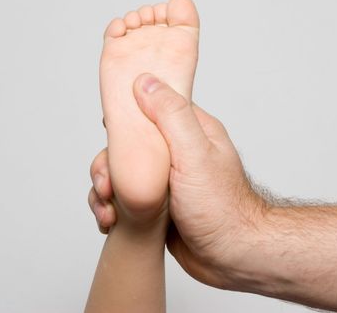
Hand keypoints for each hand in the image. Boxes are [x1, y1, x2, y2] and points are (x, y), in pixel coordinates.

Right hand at [89, 73, 267, 288]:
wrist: (232, 257)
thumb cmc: (221, 207)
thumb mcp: (195, 153)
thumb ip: (171, 116)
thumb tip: (144, 81)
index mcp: (189, 131)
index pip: (149, 108)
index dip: (125, 118)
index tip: (109, 132)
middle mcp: (175, 153)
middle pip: (127, 145)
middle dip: (108, 165)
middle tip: (106, 186)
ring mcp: (163, 180)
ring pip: (120, 174)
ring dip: (104, 190)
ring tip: (107, 210)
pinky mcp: (154, 205)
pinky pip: (122, 199)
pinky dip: (110, 208)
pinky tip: (109, 221)